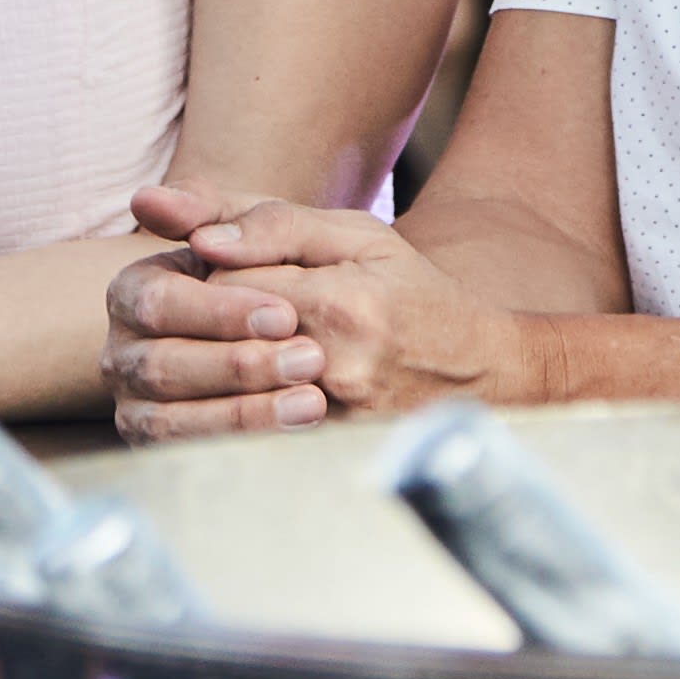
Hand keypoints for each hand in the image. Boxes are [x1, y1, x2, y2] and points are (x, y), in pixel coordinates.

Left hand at [102, 182, 527, 442]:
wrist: (483, 374)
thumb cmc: (414, 294)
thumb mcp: (358, 235)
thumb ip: (272, 223)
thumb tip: (197, 237)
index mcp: (340, 303)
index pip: (223, 286)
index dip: (208, 274)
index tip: (219, 268)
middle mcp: (334, 368)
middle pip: (220, 342)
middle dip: (206, 322)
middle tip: (221, 311)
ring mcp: (331, 422)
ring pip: (229, 392)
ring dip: (216, 367)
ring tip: (235, 347)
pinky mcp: (327, 455)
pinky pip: (249, 433)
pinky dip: (235, 409)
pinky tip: (244, 390)